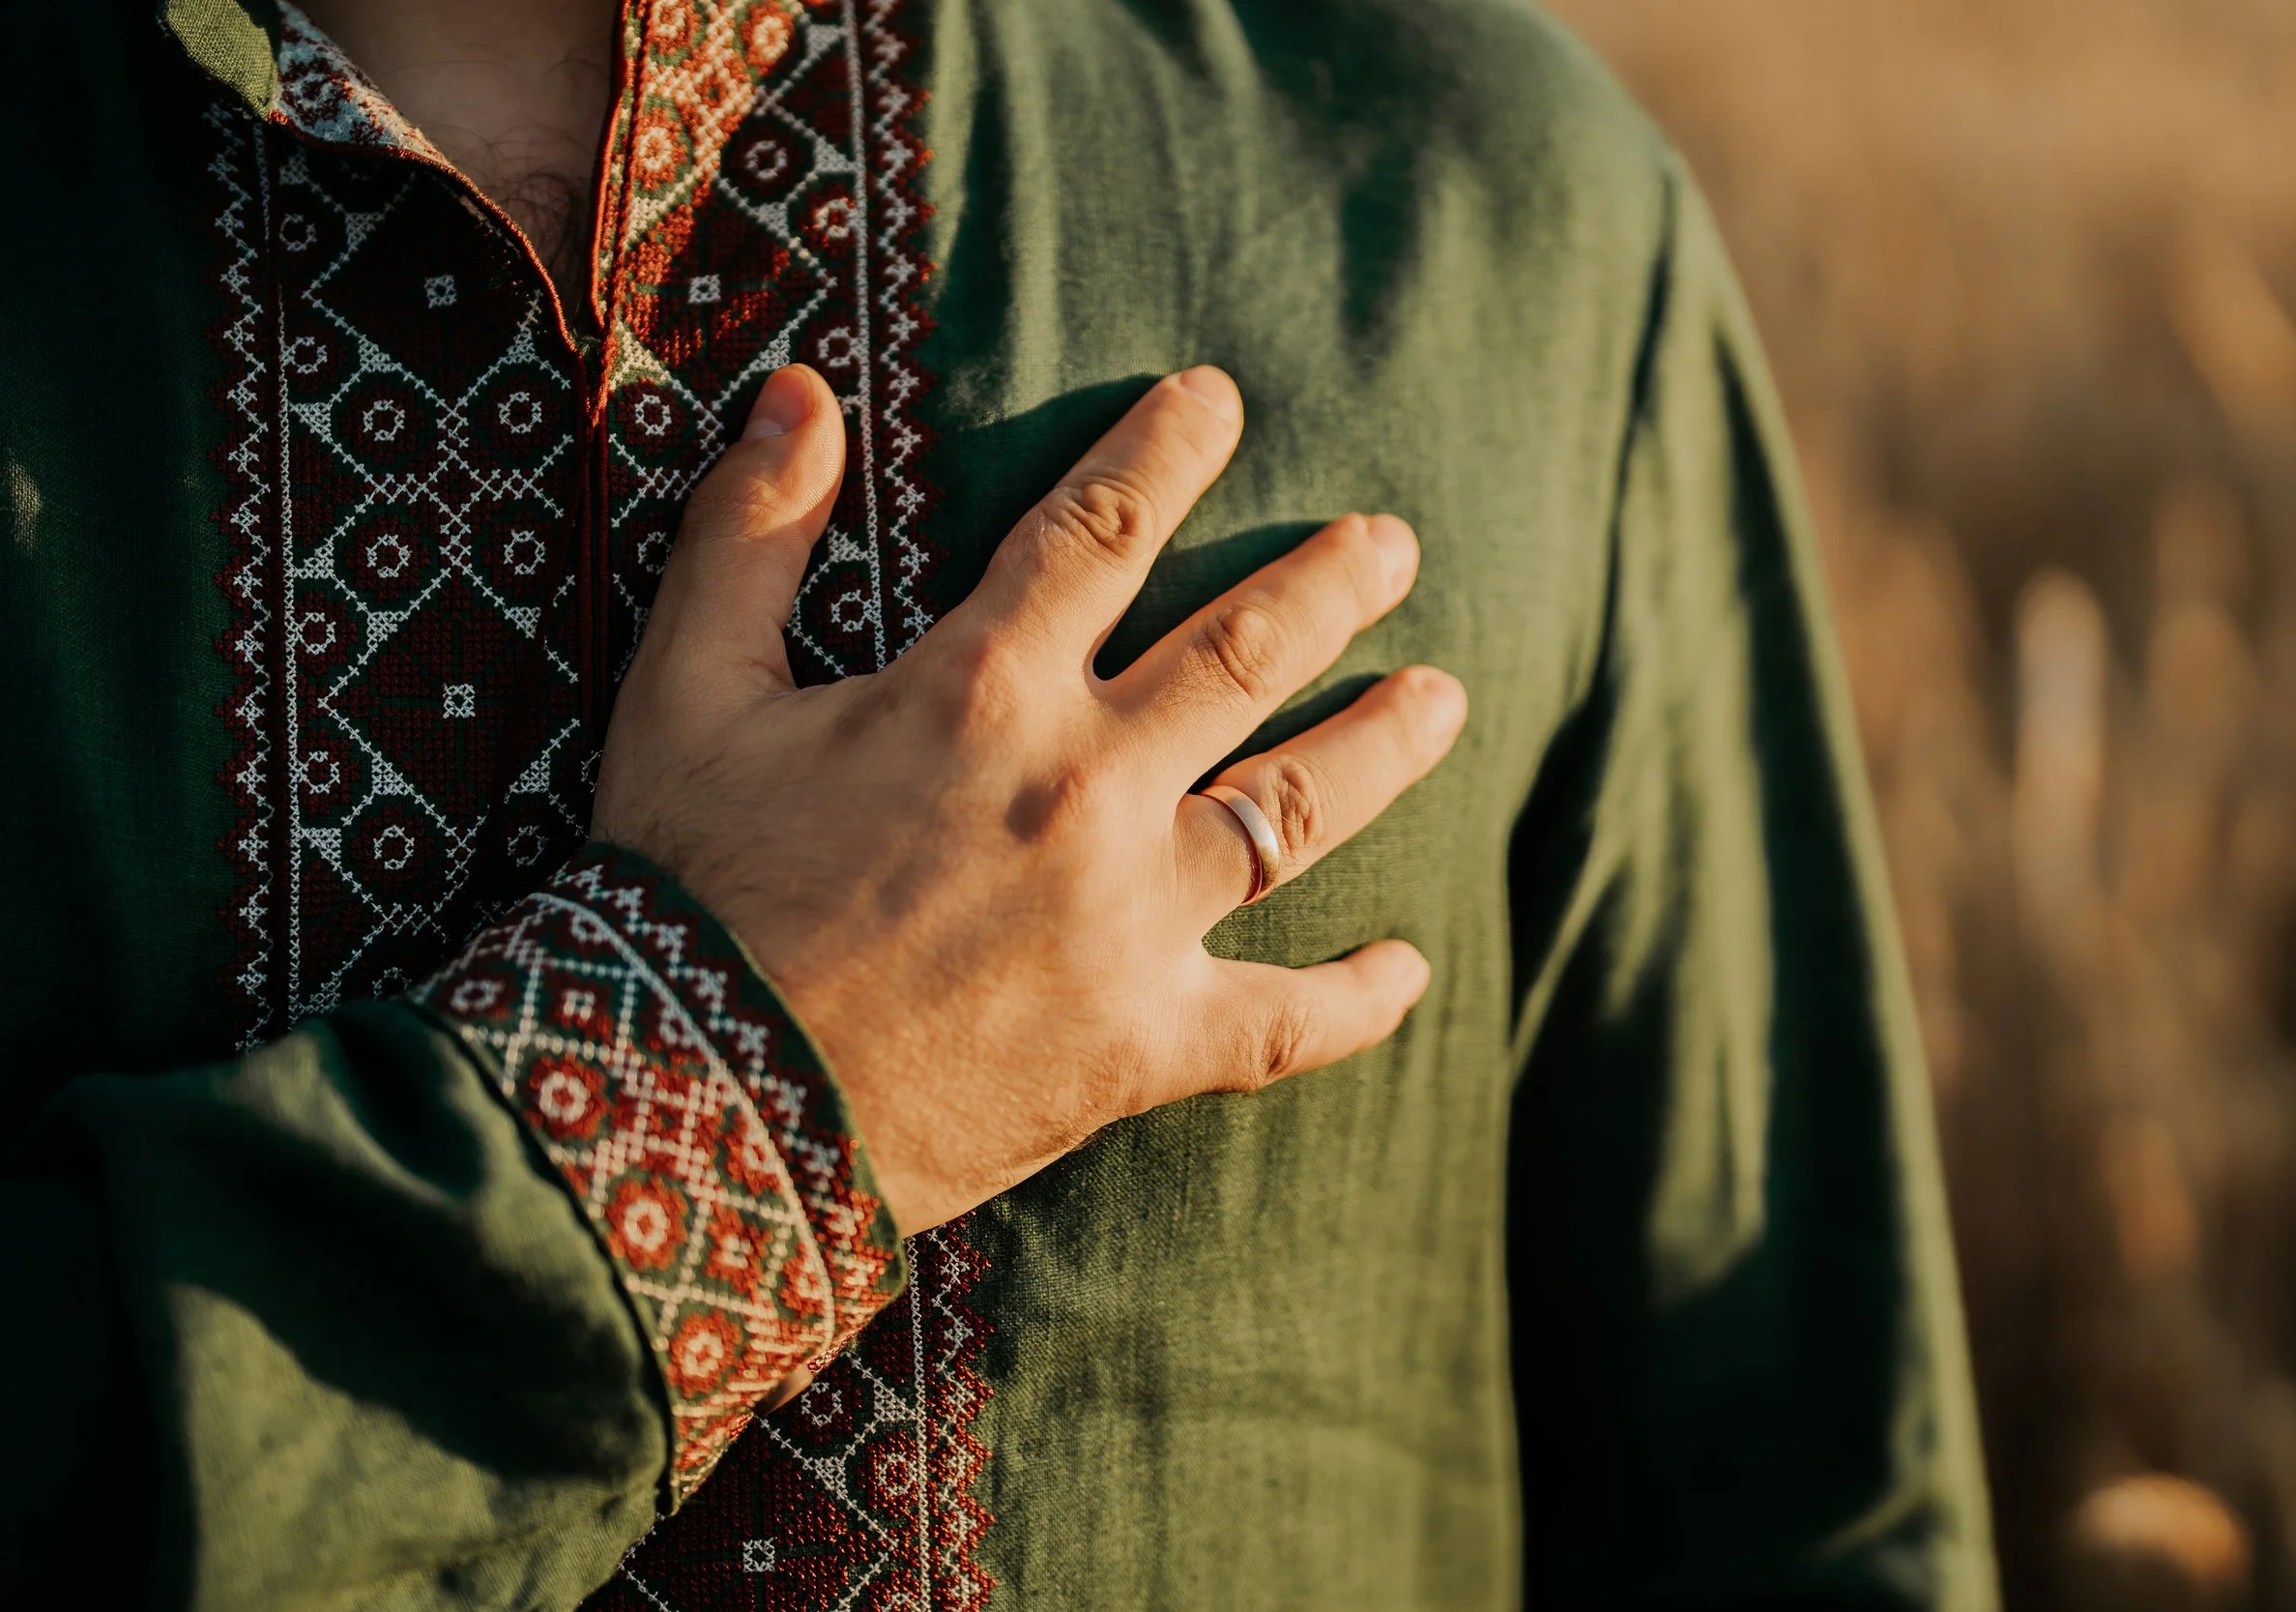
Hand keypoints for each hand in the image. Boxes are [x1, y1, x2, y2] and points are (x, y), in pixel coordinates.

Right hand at [593, 364, 1464, 1240]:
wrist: (700, 1107)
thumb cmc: (688, 893)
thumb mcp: (684, 692)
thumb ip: (750, 535)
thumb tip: (798, 389)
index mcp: (981, 691)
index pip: (1101, 530)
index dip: (1166, 450)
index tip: (1219, 401)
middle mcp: (1085, 788)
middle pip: (1243, 654)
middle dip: (1328, 584)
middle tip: (1391, 544)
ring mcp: (1131, 921)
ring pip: (1295, 808)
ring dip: (1381, 743)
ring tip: (1447, 696)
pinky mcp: (1144, 1045)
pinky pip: (1284, 1023)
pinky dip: (1356, 1001)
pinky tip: (1413, 968)